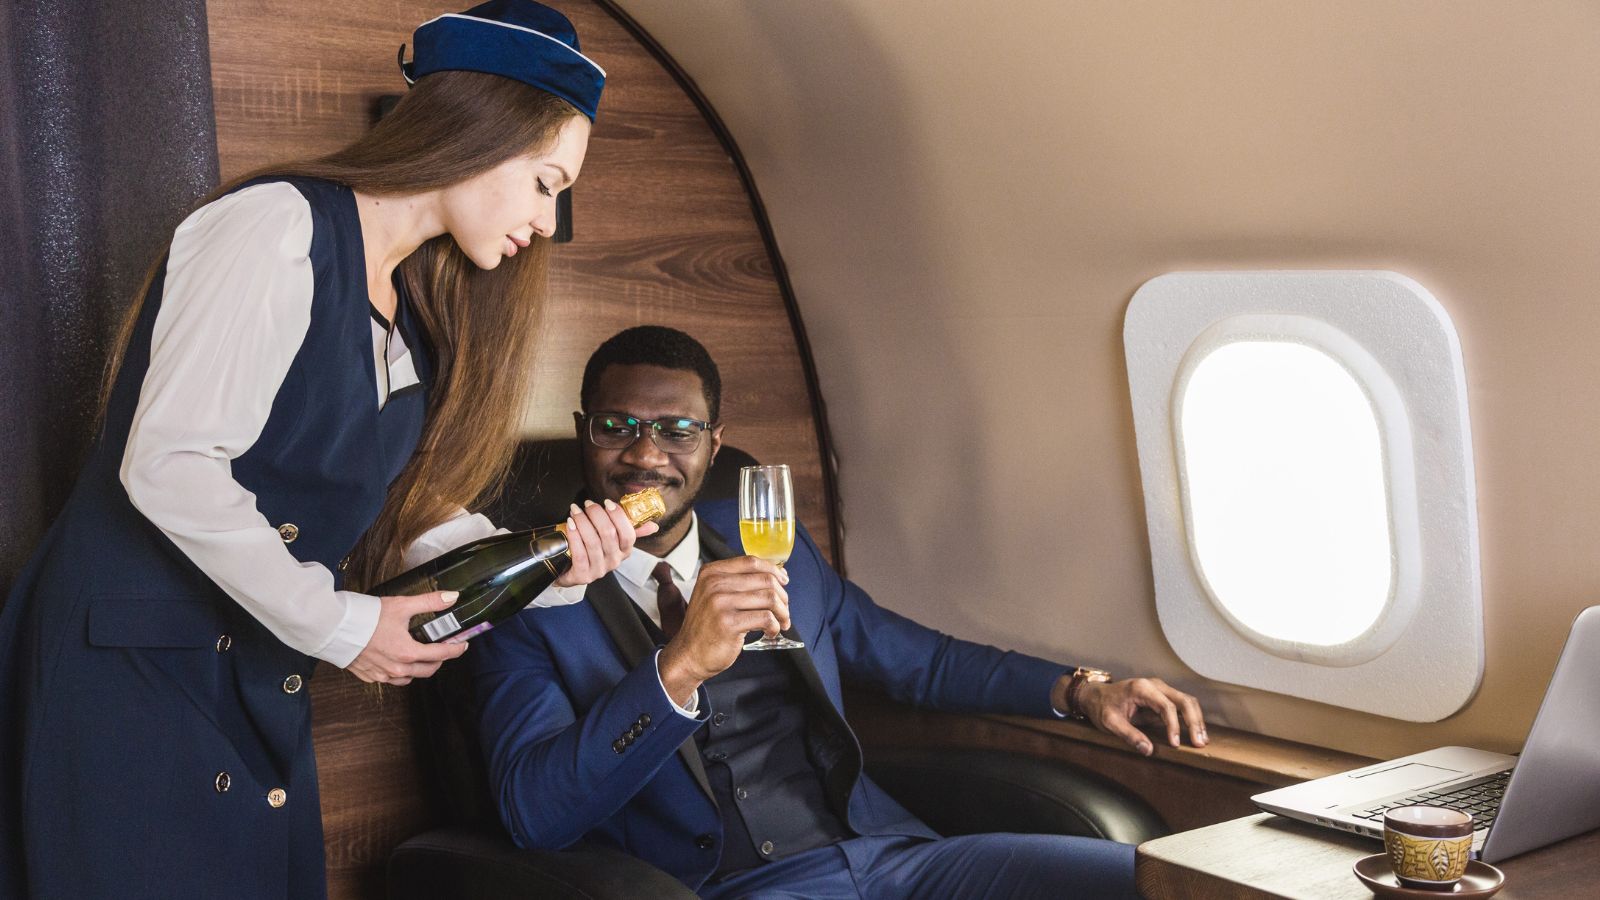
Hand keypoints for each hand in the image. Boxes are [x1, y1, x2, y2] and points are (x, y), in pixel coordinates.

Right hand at [347, 590, 470, 684]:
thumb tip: (452, 597)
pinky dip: (399, 673)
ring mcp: (381, 675)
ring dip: (419, 670)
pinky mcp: (368, 676)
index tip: (462, 645)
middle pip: (428, 671)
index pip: (441, 654)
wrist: (333, 627)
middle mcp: (396, 669)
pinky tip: (399, 662)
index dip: (455, 649)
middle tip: (444, 650)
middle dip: (439, 661)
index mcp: (408, 653)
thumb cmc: (366, 617)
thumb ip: (429, 602)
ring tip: (422, 657)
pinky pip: (390, 680)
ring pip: (409, 678)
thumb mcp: (402, 605)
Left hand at [553, 499, 659, 586]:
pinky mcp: (583, 575)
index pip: (629, 534)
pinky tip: (570, 523)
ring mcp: (599, 570)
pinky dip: (574, 535)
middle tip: (587, 503)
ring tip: (575, 510)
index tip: (607, 503)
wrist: (570, 570)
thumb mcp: (612, 540)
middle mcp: (614, 562)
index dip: (618, 516)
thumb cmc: (590, 549)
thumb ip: (630, 530)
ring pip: (593, 542)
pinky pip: (580, 553)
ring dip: (583, 521)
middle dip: (597, 514)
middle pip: (609, 534)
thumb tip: (654, 526)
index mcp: (625, 551)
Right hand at [657, 556, 788, 703]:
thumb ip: (740, 583)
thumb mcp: (716, 596)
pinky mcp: (728, 623)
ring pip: (769, 598)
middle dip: (782, 596)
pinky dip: (775, 626)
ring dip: (782, 612)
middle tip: (784, 610)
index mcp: (711, 573)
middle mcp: (714, 584)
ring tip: (781, 623)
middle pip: (764, 580)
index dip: (773, 570)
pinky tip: (770, 632)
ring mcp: (720, 603)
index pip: (752, 562)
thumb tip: (778, 574)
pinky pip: (766, 618)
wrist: (688, 655)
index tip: (784, 582)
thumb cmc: (707, 627)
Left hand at [1063, 675, 1207, 755]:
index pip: (1166, 706)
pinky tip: (1196, 732)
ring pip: (1187, 701)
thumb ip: (1128, 735)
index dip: (1173, 725)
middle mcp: (1154, 685)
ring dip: (1196, 720)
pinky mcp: (1162, 696)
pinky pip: (1182, 704)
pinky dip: (1191, 718)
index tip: (1174, 743)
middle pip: (1183, 700)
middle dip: (1193, 722)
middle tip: (1199, 742)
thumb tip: (1148, 750)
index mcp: (1141, 688)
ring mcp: (1160, 688)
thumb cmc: (1102, 707)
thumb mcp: (1110, 722)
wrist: (1095, 695)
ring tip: (1202, 739)